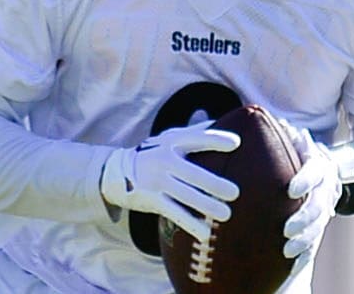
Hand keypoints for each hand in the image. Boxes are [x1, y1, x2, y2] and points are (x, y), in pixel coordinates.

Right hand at [101, 121, 240, 241]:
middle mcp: (164, 159)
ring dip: (206, 206)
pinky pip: (174, 213)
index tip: (236, 144)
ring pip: (185, 196)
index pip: (197, 139)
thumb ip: (195, 131)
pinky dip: (190, 224)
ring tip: (226, 214)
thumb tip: (224, 120)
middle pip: (193, 173)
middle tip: (235, 193)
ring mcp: (156, 181)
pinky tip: (205, 233)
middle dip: (214, 184)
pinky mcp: (151, 199)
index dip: (216, 140)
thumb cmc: (156, 153)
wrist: (116, 171)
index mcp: (172, 141)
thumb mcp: (170, 138)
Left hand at [281, 121, 341, 263]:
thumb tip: (270, 120)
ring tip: (287, 251)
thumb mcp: (291, 136)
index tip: (291, 190)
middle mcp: (325, 183)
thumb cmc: (295, 148)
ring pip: (319, 223)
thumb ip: (281, 131)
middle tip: (286, 230)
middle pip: (320, 202)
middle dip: (304, 218)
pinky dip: (306, 251)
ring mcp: (325, 202)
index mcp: (317, 162)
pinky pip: (316, 238)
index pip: (315, 170)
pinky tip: (294, 263)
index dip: (305, 179)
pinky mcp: (320, 219)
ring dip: (305, 239)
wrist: (320, 165)